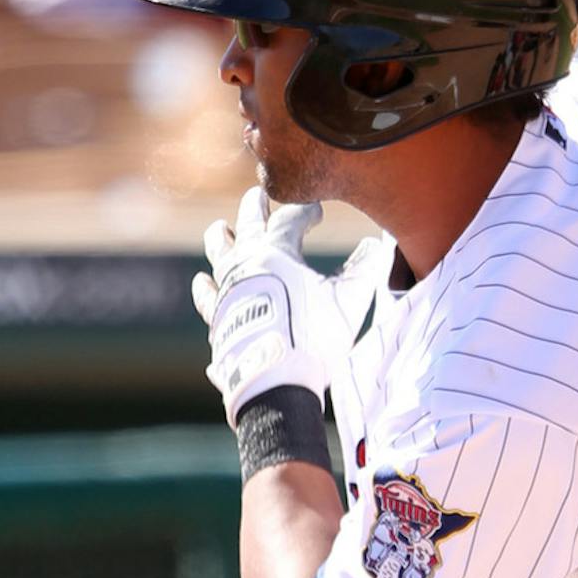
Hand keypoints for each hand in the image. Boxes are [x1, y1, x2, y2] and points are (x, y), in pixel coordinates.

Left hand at [191, 187, 344, 420]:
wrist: (277, 381)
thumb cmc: (315, 338)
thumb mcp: (349, 301)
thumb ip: (362, 270)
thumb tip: (375, 246)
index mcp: (277, 253)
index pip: (290, 220)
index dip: (305, 212)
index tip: (317, 211)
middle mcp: (245, 265)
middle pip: (247, 225)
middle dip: (255, 206)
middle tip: (258, 195)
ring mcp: (227, 292)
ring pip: (219, 257)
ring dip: (220, 239)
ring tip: (220, 230)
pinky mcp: (218, 321)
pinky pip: (209, 300)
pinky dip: (206, 291)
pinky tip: (203, 284)